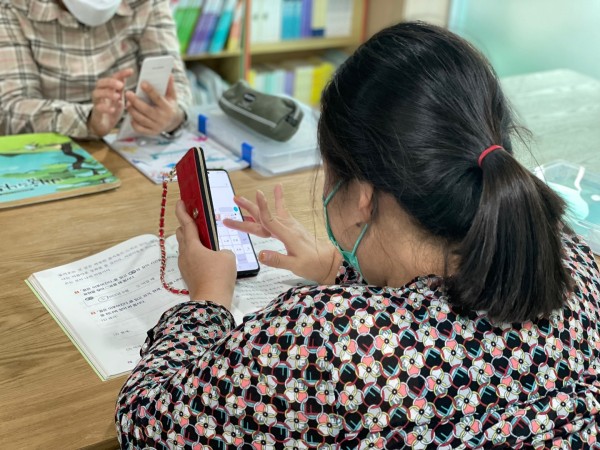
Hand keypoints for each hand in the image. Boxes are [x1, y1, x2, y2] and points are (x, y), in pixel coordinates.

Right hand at [88, 68, 132, 136]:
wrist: (103, 125)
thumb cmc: (111, 109)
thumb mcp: (119, 98)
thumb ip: (121, 89)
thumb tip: (127, 78)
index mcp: (108, 88)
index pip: (113, 77)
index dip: (121, 73)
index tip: (131, 71)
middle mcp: (100, 93)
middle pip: (101, 82)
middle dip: (111, 82)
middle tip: (121, 85)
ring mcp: (97, 102)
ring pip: (97, 93)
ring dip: (108, 93)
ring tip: (118, 97)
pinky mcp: (97, 112)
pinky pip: (99, 108)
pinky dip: (106, 108)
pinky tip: (113, 109)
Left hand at [124, 75, 183, 135]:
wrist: (173, 122)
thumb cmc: (169, 105)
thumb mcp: (172, 96)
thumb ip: (169, 86)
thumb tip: (169, 74)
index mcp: (168, 108)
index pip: (158, 98)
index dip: (150, 91)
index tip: (142, 83)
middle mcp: (162, 118)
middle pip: (146, 110)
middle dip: (136, 101)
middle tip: (127, 93)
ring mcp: (156, 127)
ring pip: (141, 119)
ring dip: (132, 110)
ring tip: (127, 103)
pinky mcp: (151, 132)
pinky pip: (139, 128)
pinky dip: (133, 122)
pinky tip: (131, 114)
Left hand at [175, 200, 236, 308]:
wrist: (211, 301)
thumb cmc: (219, 276)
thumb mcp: (228, 256)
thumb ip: (223, 250)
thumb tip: (218, 255)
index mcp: (192, 245)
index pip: (186, 223)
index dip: (183, 211)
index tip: (181, 202)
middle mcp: (185, 254)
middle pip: (181, 234)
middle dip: (186, 225)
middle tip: (196, 220)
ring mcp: (185, 266)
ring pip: (185, 248)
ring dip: (191, 241)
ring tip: (204, 240)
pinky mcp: (189, 276)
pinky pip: (190, 259)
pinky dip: (195, 253)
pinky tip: (207, 257)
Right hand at [224, 184, 341, 283]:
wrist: (328, 261)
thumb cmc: (313, 264)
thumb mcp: (295, 266)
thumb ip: (278, 260)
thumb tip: (261, 254)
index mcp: (287, 235)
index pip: (271, 219)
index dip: (263, 208)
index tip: (257, 194)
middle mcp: (288, 227)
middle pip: (264, 215)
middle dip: (249, 207)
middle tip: (235, 198)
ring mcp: (290, 225)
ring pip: (269, 213)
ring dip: (254, 207)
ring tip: (240, 199)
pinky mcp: (292, 226)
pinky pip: (282, 211)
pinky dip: (278, 200)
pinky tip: (278, 189)